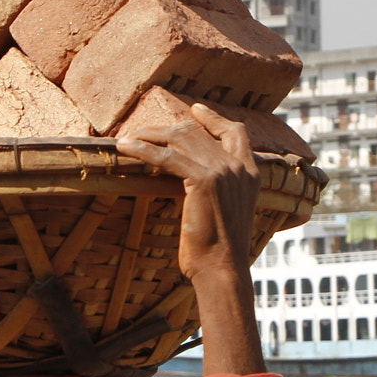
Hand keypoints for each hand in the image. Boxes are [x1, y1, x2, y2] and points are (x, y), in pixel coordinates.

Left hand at [114, 103, 258, 283]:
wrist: (222, 268)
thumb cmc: (219, 250)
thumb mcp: (225, 212)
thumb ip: (219, 191)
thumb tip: (194, 183)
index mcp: (251, 173)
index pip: (236, 133)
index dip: (214, 118)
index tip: (196, 108)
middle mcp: (240, 167)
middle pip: (198, 132)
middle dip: (165, 129)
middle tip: (141, 132)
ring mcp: (224, 171)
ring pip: (180, 138)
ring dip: (149, 136)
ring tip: (127, 139)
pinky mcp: (204, 180)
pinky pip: (167, 157)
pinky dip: (142, 150)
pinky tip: (125, 148)